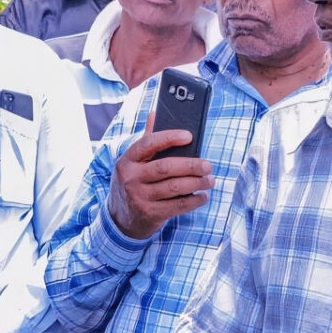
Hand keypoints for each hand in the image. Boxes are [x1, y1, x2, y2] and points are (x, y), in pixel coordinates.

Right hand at [105, 123, 212, 239]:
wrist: (121, 218)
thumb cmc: (134, 183)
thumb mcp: (134, 163)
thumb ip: (147, 140)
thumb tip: (156, 113)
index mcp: (127, 160)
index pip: (148, 144)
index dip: (169, 138)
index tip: (189, 136)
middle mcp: (131, 178)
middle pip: (166, 167)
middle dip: (191, 165)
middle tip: (208, 165)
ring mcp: (139, 197)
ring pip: (174, 187)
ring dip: (197, 183)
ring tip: (210, 180)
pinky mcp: (150, 214)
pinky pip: (177, 206)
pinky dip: (194, 201)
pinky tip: (203, 196)